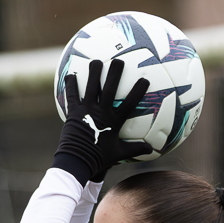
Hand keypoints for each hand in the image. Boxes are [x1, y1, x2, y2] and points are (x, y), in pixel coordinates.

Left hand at [52, 59, 152, 184]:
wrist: (77, 161)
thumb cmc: (99, 159)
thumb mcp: (119, 154)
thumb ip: (135, 149)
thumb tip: (152, 150)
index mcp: (113, 121)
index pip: (129, 104)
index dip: (137, 91)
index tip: (145, 79)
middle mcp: (100, 112)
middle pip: (109, 89)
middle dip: (115, 74)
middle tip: (119, 61)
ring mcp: (86, 111)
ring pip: (90, 87)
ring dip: (94, 73)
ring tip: (96, 61)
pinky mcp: (73, 113)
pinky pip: (72, 96)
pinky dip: (71, 86)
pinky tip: (71, 75)